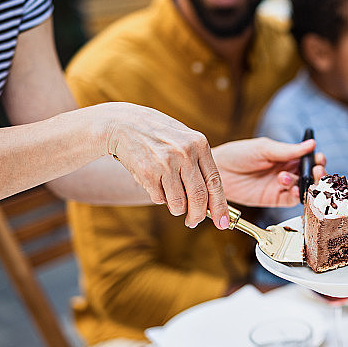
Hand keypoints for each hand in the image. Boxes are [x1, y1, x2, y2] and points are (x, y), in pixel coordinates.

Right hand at [102, 103, 227, 228]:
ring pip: (179, 203)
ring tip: (173, 203)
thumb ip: (199, 164)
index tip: (223, 223)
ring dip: (177, 209)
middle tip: (193, 221)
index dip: (220, 206)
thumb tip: (211, 200)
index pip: (215, 182)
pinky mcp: (148, 172)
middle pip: (199, 196)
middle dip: (198, 215)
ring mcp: (166, 163)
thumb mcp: (185, 140)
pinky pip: (159, 199)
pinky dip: (160, 199)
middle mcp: (185, 153)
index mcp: (200, 144)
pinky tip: (156, 186)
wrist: (123, 123)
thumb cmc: (159, 135)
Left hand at [212, 137, 325, 206]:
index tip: (319, 159)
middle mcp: (288, 171)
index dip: (318, 160)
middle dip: (317, 175)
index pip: (309, 159)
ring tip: (288, 177)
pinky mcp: (274, 199)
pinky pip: (291, 200)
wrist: (218, 170)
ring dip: (304, 184)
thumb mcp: (264, 148)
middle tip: (315, 172)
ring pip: (304, 189)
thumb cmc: (238, 154)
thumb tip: (311, 144)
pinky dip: (295, 196)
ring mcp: (281, 186)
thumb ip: (288, 150)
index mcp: (287, 156)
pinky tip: (290, 189)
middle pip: (310, 176)